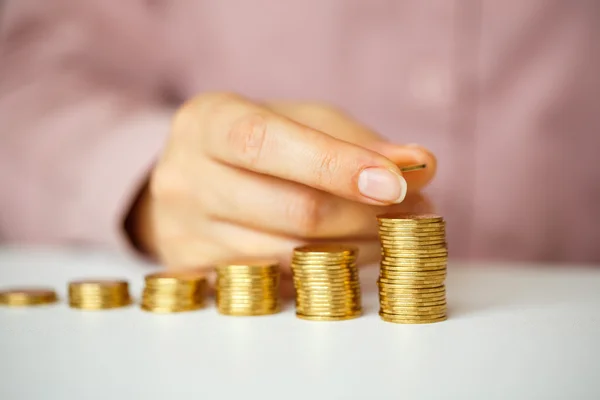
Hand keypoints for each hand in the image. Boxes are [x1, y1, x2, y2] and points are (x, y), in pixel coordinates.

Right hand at [128, 93, 436, 269]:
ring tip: (392, 232)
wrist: (191, 181)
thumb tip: (420, 166)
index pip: (266, 143)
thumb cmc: (255, 144)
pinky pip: (277, 283)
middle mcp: (185, 178)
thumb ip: (356, 141)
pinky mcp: (195, 274)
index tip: (396, 185)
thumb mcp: (299, 123)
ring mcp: (184, 232)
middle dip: (366, 215)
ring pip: (289, 256)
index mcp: (207, 122)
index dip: (335, 165)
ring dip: (358, 248)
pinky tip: (352, 253)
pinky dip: (326, 271)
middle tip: (416, 211)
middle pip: (291, 209)